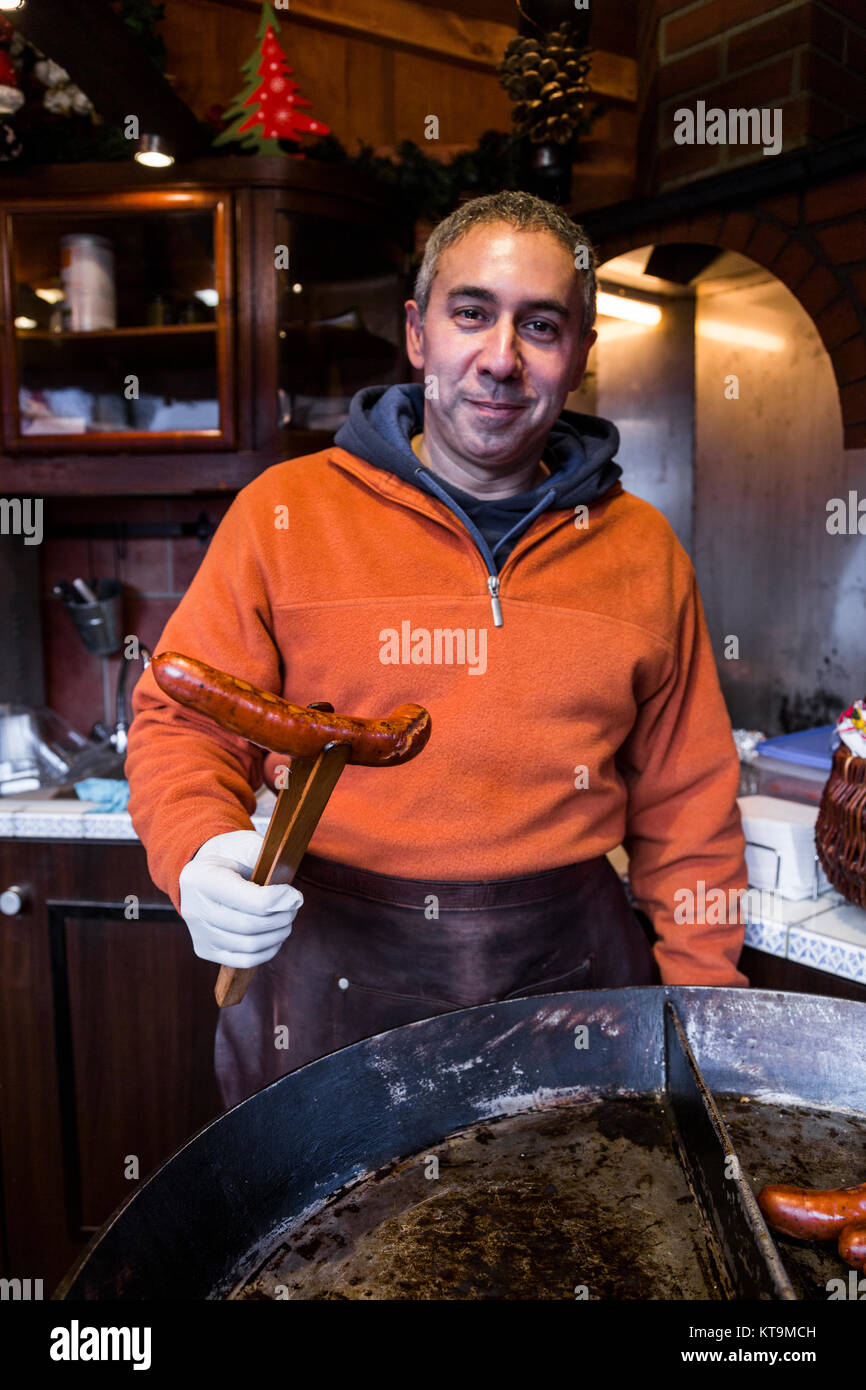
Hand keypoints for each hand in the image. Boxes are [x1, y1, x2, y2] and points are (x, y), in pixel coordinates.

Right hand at [178, 830, 302, 967]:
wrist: (206, 870)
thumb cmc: (232, 856)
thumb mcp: (247, 845)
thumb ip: (269, 864)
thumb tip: (291, 899)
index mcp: (200, 879)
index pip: (246, 900)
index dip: (278, 900)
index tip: (295, 895)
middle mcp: (194, 909)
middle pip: (248, 925)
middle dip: (280, 918)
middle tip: (293, 906)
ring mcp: (198, 933)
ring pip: (248, 946)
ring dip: (277, 935)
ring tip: (286, 919)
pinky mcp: (205, 949)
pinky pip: (243, 961)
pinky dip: (267, 951)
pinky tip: (275, 936)